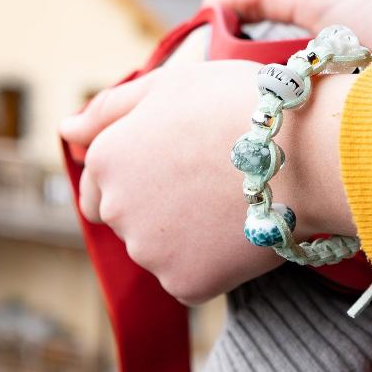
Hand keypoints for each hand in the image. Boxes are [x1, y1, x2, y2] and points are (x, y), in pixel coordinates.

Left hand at [59, 62, 355, 304]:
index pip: (97, 186)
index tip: (178, 170)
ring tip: (233, 203)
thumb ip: (110, 110)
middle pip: (131, 219)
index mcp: (106, 158)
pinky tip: (239, 233)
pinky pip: (191, 279)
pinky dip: (213, 264)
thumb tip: (65, 133)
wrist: (306, 153)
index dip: (140, 176)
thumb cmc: (241, 106)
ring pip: (161, 250)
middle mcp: (116, 209)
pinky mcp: (185, 285)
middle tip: (214, 182)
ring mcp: (149, 252)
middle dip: (162, 206)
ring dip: (188, 236)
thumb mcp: (171, 86)